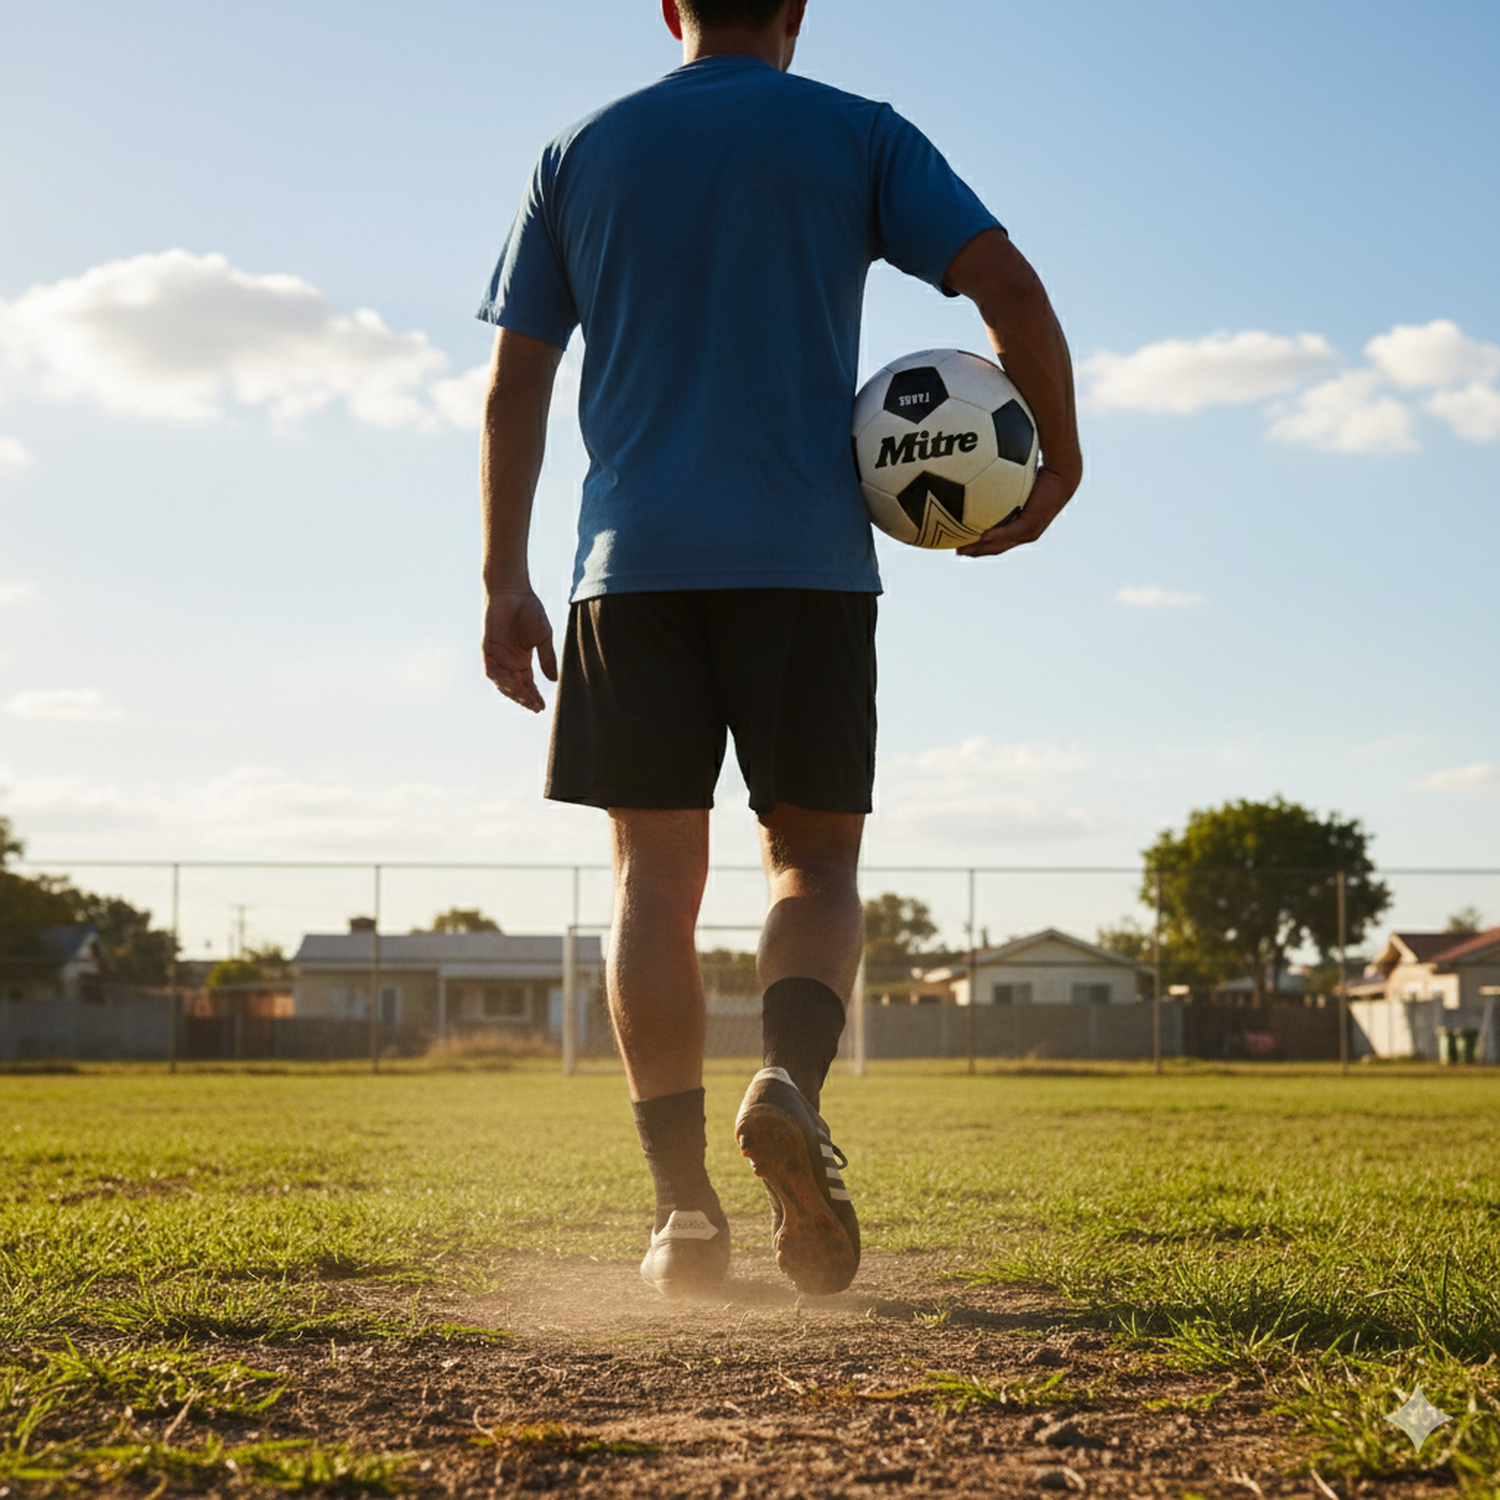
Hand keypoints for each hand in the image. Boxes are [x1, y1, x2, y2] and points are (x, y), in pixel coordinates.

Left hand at [482, 587, 557, 712]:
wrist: (513, 591)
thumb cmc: (529, 610)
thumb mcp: (543, 637)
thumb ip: (547, 658)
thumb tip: (554, 680)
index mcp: (522, 660)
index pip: (527, 684)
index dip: (534, 696)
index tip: (542, 707)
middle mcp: (508, 661)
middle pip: (515, 687)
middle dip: (524, 699)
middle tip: (535, 707)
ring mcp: (497, 656)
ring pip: (502, 683)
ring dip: (514, 692)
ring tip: (526, 700)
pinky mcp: (486, 649)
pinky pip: (491, 671)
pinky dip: (501, 680)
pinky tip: (513, 686)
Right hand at [956, 466, 1078, 558]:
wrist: (1062, 474)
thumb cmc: (1040, 470)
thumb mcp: (1016, 474)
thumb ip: (1001, 473)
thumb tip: (983, 460)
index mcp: (1018, 522)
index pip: (996, 537)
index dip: (978, 541)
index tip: (959, 541)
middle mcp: (1023, 531)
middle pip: (995, 546)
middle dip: (976, 551)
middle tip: (956, 551)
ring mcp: (1028, 531)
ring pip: (1001, 545)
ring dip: (982, 549)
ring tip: (963, 550)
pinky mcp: (1031, 525)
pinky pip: (1011, 532)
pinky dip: (997, 536)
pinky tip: (983, 536)